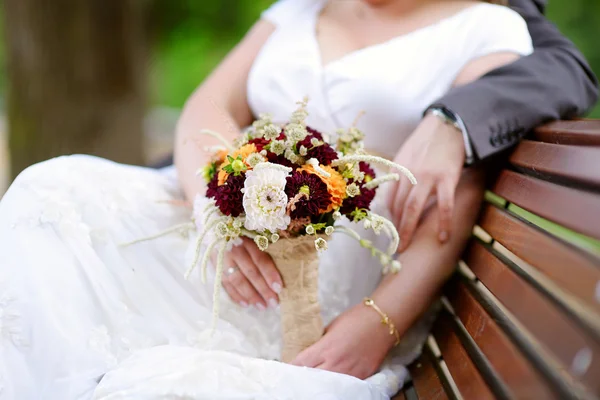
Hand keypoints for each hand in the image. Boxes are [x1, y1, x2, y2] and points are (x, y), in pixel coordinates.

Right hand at [217, 237, 281, 309]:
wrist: (214, 228)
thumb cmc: (240, 233)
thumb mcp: (253, 235)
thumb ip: (264, 247)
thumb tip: (283, 266)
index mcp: (246, 240)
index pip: (259, 259)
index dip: (270, 274)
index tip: (279, 288)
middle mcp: (233, 249)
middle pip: (250, 272)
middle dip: (263, 289)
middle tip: (273, 303)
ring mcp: (222, 259)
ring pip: (237, 281)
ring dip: (250, 295)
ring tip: (262, 307)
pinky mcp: (215, 267)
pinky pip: (224, 284)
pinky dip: (235, 295)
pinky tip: (246, 304)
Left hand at [291, 303, 395, 378]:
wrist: (382, 321)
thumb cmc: (355, 320)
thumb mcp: (331, 328)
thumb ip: (320, 343)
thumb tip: (310, 352)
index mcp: (325, 347)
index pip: (300, 363)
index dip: (291, 368)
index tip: (286, 369)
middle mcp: (336, 363)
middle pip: (311, 378)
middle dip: (302, 378)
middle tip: (297, 377)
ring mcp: (350, 372)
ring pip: (327, 385)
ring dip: (318, 383)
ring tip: (312, 382)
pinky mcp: (362, 376)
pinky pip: (344, 385)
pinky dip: (336, 384)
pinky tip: (331, 382)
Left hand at [388, 113, 464, 251]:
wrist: (449, 124)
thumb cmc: (428, 142)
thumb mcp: (407, 155)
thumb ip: (400, 175)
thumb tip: (394, 197)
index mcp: (398, 169)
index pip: (389, 199)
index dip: (391, 217)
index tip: (394, 228)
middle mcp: (409, 174)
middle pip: (399, 207)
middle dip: (396, 229)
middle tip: (396, 247)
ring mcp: (427, 177)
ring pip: (414, 209)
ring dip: (409, 230)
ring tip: (408, 247)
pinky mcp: (447, 179)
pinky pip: (444, 206)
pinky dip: (443, 223)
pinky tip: (442, 237)